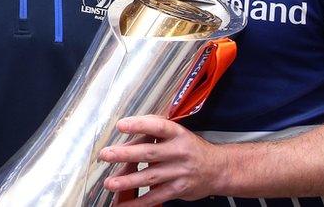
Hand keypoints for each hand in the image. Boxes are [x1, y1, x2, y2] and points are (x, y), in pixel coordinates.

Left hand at [99, 115, 225, 205]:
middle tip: (106, 155)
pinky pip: (156, 197)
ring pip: (150, 177)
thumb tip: (126, 136)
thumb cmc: (190, 148)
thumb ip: (153, 131)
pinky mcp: (178, 189)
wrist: (217, 169)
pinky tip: (124, 203)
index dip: (139, 125)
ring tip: (110, 183)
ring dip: (128, 181)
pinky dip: (138, 202)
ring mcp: (179, 172)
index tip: (121, 125)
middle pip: (150, 153)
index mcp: (177, 134)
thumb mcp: (177, 133)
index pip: (158, 127)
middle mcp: (179, 152)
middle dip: (125, 154)